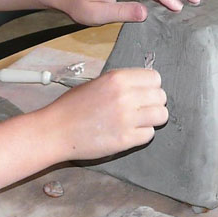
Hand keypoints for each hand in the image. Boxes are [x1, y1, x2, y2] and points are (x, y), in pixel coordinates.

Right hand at [40, 68, 167, 159]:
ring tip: (137, 122)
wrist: (56, 130)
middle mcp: (125, 96)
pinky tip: (127, 133)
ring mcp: (127, 118)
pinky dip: (141, 135)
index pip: (155, 78)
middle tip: (140, 110)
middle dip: (153, 103)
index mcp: (118, 78)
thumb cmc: (72, 107)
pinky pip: (149, 134)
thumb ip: (121, 83)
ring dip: (151, 119)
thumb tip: (144, 86)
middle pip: (161, 96)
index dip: (151, 87)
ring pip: (161, 115)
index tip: (143, 94)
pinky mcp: (125, 139)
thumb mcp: (96, 83)